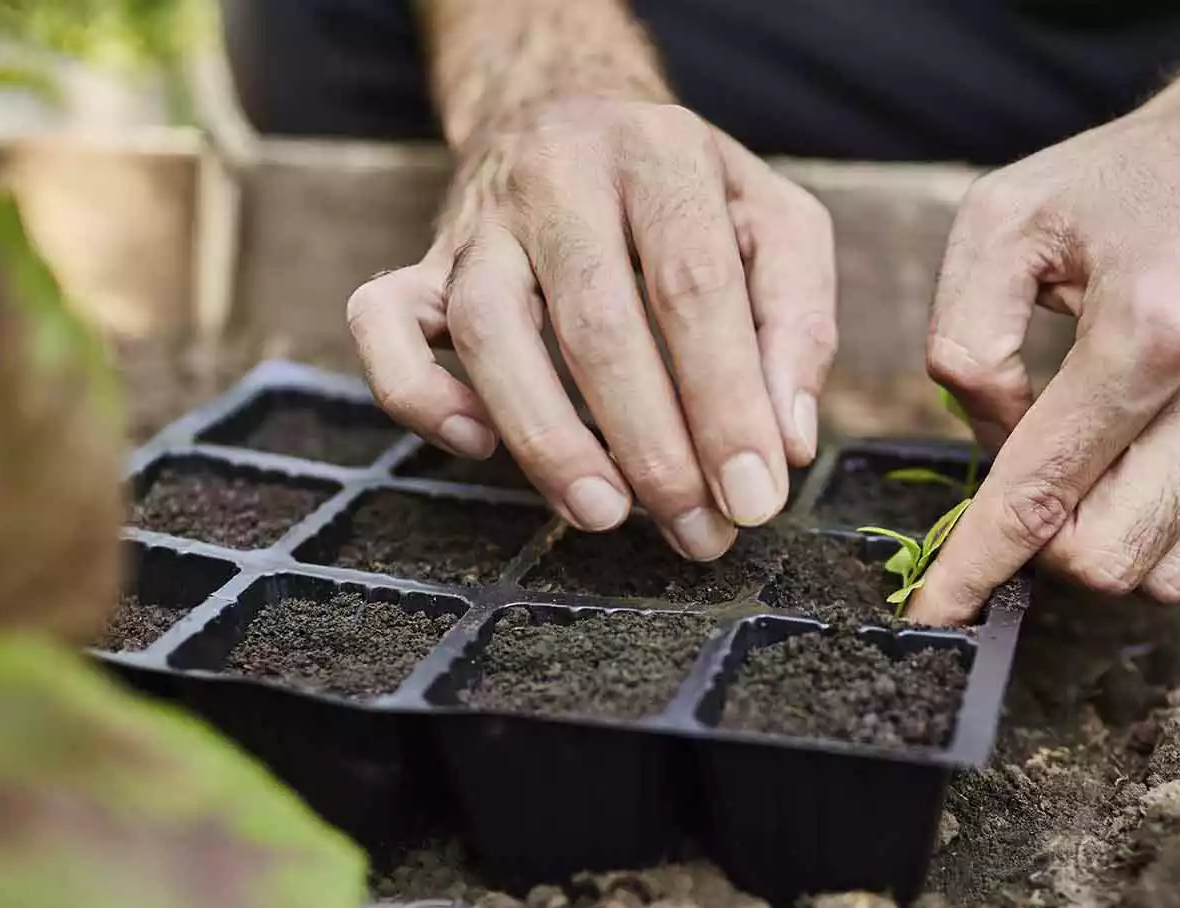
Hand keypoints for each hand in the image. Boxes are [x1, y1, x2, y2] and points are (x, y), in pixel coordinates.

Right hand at [348, 99, 835, 559]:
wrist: (568, 106)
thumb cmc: (687, 193)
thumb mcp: (774, 224)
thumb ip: (797, 323)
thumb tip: (785, 441)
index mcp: (661, 154)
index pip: (694, 287)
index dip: (725, 402)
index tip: (754, 495)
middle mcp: (560, 175)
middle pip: (596, 322)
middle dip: (652, 446)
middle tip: (697, 530)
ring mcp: (479, 220)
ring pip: (487, 330)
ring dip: (546, 439)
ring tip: (605, 514)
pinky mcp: (421, 260)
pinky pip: (381, 322)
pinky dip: (419, 395)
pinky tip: (478, 447)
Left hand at [908, 82, 1179, 623]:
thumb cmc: (1130, 187)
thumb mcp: (1004, 220)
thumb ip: (963, 338)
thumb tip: (989, 442)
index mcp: (1153, 323)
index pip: (1045, 490)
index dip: (977, 564)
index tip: (934, 610)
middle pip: (1108, 556)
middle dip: (1045, 545)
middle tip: (1031, 481)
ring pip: (1169, 574)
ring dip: (1108, 543)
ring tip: (1096, 462)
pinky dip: (1167, 538)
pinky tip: (1147, 471)